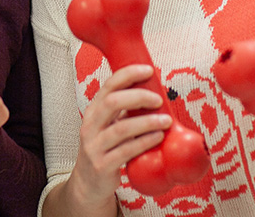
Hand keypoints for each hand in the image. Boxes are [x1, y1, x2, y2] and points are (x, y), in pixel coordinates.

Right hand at [68, 64, 171, 205]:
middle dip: (139, 97)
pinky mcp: (102, 165)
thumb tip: (155, 92)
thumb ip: (125, 111)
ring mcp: (94, 146)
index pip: (109, 85)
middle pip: (112, 102)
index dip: (129, 74)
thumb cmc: (105, 149)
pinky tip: (158, 137)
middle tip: (158, 99)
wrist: (88, 184)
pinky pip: (126, 151)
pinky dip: (144, 142)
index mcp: (94, 110)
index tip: (149, 71)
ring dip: (147, 122)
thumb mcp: (109, 125)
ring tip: (165, 121)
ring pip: (121, 128)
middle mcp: (90, 125)